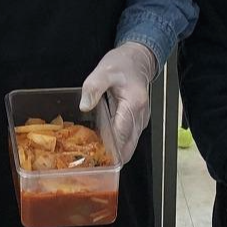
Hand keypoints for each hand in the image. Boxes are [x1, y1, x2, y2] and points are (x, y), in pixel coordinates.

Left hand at [80, 42, 153, 164]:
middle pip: (128, 146)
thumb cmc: (123, 64)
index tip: (98, 159)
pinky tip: (104, 149)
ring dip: (116, 154)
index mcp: (133, 104)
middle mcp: (141, 116)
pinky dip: (118, 146)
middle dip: (113, 158)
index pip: (122, 134)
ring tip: (96, 161)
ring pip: (130, 145)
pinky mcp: (138, 122)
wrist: (138, 60)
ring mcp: (141, 120)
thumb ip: (94, 87)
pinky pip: (129, 139)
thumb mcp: (104, 71)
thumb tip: (85, 105)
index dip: (110, 149)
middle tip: (94, 166)